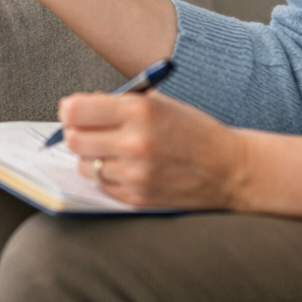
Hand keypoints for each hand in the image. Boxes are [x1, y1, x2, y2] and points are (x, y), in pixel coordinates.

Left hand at [60, 90, 249, 209]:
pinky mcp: (137, 198)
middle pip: (73, 139)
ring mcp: (135, 174)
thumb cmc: (195, 131)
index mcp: (138, 110)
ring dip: (91, 156)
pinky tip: (126, 167)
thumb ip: (118, 104)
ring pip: (84, 165)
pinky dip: (107, 176)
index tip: (75, 111)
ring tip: (112, 150)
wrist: (230, 169)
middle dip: (77, 132)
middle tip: (89, 130)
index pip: (75, 110)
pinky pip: (101, 185)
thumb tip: (77, 109)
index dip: (71, 110)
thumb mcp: (159, 103)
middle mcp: (134, 142)